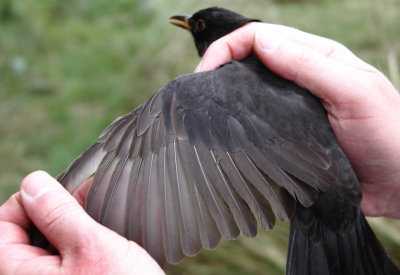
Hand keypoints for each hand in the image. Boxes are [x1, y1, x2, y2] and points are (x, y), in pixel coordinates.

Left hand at [0, 171, 163, 274]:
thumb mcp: (90, 246)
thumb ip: (57, 213)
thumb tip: (33, 183)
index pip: (1, 224)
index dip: (28, 200)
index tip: (57, 190)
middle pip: (24, 233)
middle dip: (54, 210)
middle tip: (84, 200)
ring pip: (48, 243)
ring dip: (71, 223)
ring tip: (96, 216)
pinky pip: (66, 257)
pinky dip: (80, 240)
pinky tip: (101, 234)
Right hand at [196, 22, 399, 218]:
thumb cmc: (389, 134)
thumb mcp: (353, 91)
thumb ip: (308, 64)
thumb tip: (260, 41)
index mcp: (315, 57)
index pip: (260, 37)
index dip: (227, 47)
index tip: (205, 73)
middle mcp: (300, 78)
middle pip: (249, 60)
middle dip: (219, 67)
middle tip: (198, 91)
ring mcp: (292, 106)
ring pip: (250, 90)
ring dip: (225, 94)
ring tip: (206, 110)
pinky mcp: (289, 134)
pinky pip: (257, 121)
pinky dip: (239, 122)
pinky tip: (229, 132)